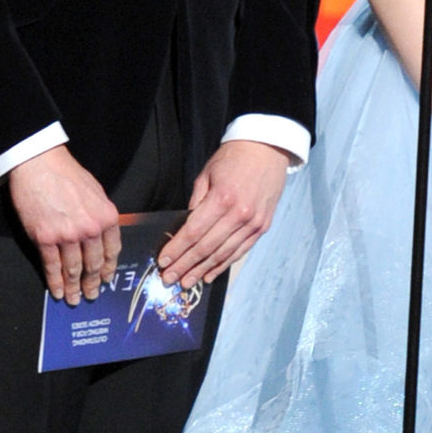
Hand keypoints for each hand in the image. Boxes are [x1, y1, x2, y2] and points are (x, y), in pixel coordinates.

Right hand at [8, 144, 120, 303]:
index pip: (112, 251)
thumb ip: (101, 216)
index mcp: (106, 217)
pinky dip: (54, 282)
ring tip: (74, 299)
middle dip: (93, 283)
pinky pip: (52, 266)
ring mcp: (67, 235)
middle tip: (92, 296)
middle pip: (93, 265)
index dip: (109, 269)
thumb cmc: (68, 174)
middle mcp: (90, 229)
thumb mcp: (96, 192)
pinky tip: (56, 291)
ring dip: (74, 288)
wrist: (40, 164)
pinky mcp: (45, 238)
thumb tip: (102, 237)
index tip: (107, 280)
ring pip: (73, 270)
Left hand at [158, 140, 289, 286]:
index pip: (194, 232)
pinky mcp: (262, 227)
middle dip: (185, 265)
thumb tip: (186, 228)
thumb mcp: (207, 174)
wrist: (267, 150)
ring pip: (223, 254)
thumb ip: (196, 202)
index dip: (177, 249)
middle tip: (170, 279)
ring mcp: (253, 223)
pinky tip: (209, 274)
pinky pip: (240, 251)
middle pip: (206, 248)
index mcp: (222, 198)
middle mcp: (239, 214)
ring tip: (187, 282)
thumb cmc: (233, 158)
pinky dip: (223, 265)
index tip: (164, 262)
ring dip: (202, 270)